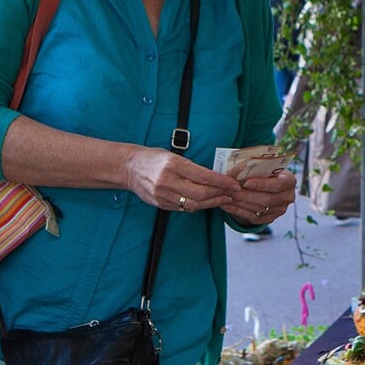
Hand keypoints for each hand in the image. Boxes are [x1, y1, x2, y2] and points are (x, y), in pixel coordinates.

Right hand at [125, 148, 239, 211]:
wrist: (130, 168)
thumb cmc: (154, 158)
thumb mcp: (174, 156)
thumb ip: (192, 168)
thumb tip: (215, 177)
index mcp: (173, 165)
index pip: (203, 176)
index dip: (221, 182)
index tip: (234, 183)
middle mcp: (168, 181)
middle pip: (201, 193)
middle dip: (220, 194)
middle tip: (233, 192)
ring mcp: (163, 195)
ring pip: (193, 204)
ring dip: (212, 203)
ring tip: (224, 198)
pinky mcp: (161, 204)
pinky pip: (183, 208)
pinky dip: (198, 206)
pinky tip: (208, 202)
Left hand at [223, 168, 296, 224]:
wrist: (268, 185)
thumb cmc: (265, 171)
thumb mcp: (264, 166)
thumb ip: (254, 167)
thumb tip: (237, 169)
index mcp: (289, 181)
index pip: (277, 184)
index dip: (261, 184)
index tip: (245, 182)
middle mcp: (288, 197)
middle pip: (266, 199)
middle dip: (246, 195)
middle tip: (230, 190)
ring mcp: (280, 210)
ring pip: (258, 209)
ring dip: (240, 203)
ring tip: (226, 196)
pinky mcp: (270, 219)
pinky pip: (253, 217)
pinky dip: (238, 211)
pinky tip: (226, 205)